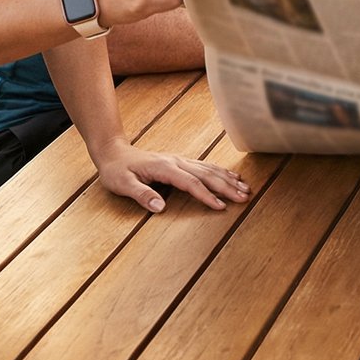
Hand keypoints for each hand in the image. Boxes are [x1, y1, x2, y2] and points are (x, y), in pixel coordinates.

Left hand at [94, 140, 251, 212]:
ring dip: (228, 178)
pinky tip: (231, 176)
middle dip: (227, 186)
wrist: (114, 153)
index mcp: (164, 167)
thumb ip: (141, 195)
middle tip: (244, 197)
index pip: (191, 183)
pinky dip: (220, 171)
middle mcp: (176, 162)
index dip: (207, 195)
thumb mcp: (122, 184)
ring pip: (209, 169)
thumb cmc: (117, 170)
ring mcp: (179, 160)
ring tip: (245, 188)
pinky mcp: (180, 162)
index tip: (221, 206)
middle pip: (206, 174)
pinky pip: (204, 166)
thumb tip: (159, 207)